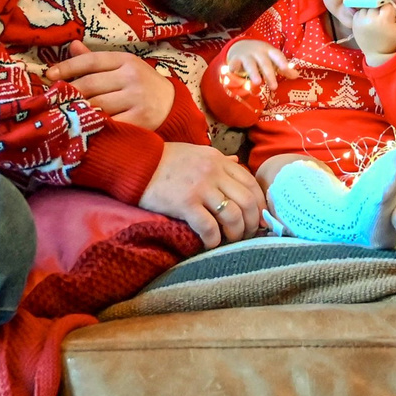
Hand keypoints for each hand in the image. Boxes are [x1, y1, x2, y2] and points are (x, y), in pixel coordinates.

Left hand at [55, 41, 175, 130]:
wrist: (172, 106)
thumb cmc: (142, 85)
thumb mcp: (124, 67)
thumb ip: (98, 60)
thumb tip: (72, 46)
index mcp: (126, 60)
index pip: (91, 61)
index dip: (67, 67)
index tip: (49, 75)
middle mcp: (131, 76)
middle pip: (90, 84)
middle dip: (68, 93)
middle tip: (51, 100)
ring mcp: (137, 98)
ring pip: (97, 104)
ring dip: (77, 110)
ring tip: (62, 114)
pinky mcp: (140, 120)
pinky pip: (110, 122)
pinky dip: (94, 125)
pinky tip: (83, 127)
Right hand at [139, 141, 266, 248]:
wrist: (137, 162)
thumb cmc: (166, 159)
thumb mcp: (197, 152)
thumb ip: (219, 159)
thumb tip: (237, 161)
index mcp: (219, 160)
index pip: (250, 183)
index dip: (259, 203)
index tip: (258, 217)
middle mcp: (214, 172)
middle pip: (247, 202)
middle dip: (252, 222)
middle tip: (247, 234)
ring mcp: (200, 188)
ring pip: (233, 216)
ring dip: (236, 233)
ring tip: (230, 240)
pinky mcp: (185, 204)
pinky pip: (209, 227)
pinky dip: (214, 239)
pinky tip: (210, 243)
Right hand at [221, 38, 290, 98]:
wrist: (241, 46)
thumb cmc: (261, 56)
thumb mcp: (272, 60)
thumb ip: (283, 68)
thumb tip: (297, 76)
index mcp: (269, 51)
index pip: (276, 55)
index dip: (281, 61)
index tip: (285, 68)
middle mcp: (258, 52)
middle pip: (264, 63)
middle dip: (269, 74)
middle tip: (274, 86)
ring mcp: (246, 56)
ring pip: (250, 64)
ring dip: (253, 73)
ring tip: (257, 82)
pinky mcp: (235, 60)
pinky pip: (234, 64)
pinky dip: (233, 67)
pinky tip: (233, 72)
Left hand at [342, 0, 395, 61]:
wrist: (378, 54)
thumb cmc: (392, 42)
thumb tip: (393, 6)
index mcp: (383, 20)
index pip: (387, 4)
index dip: (390, 10)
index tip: (390, 19)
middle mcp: (370, 18)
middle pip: (376, 4)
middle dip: (380, 10)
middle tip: (382, 21)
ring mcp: (360, 20)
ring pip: (367, 6)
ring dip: (371, 11)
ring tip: (374, 22)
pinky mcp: (354, 23)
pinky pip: (359, 12)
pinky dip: (364, 14)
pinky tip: (368, 22)